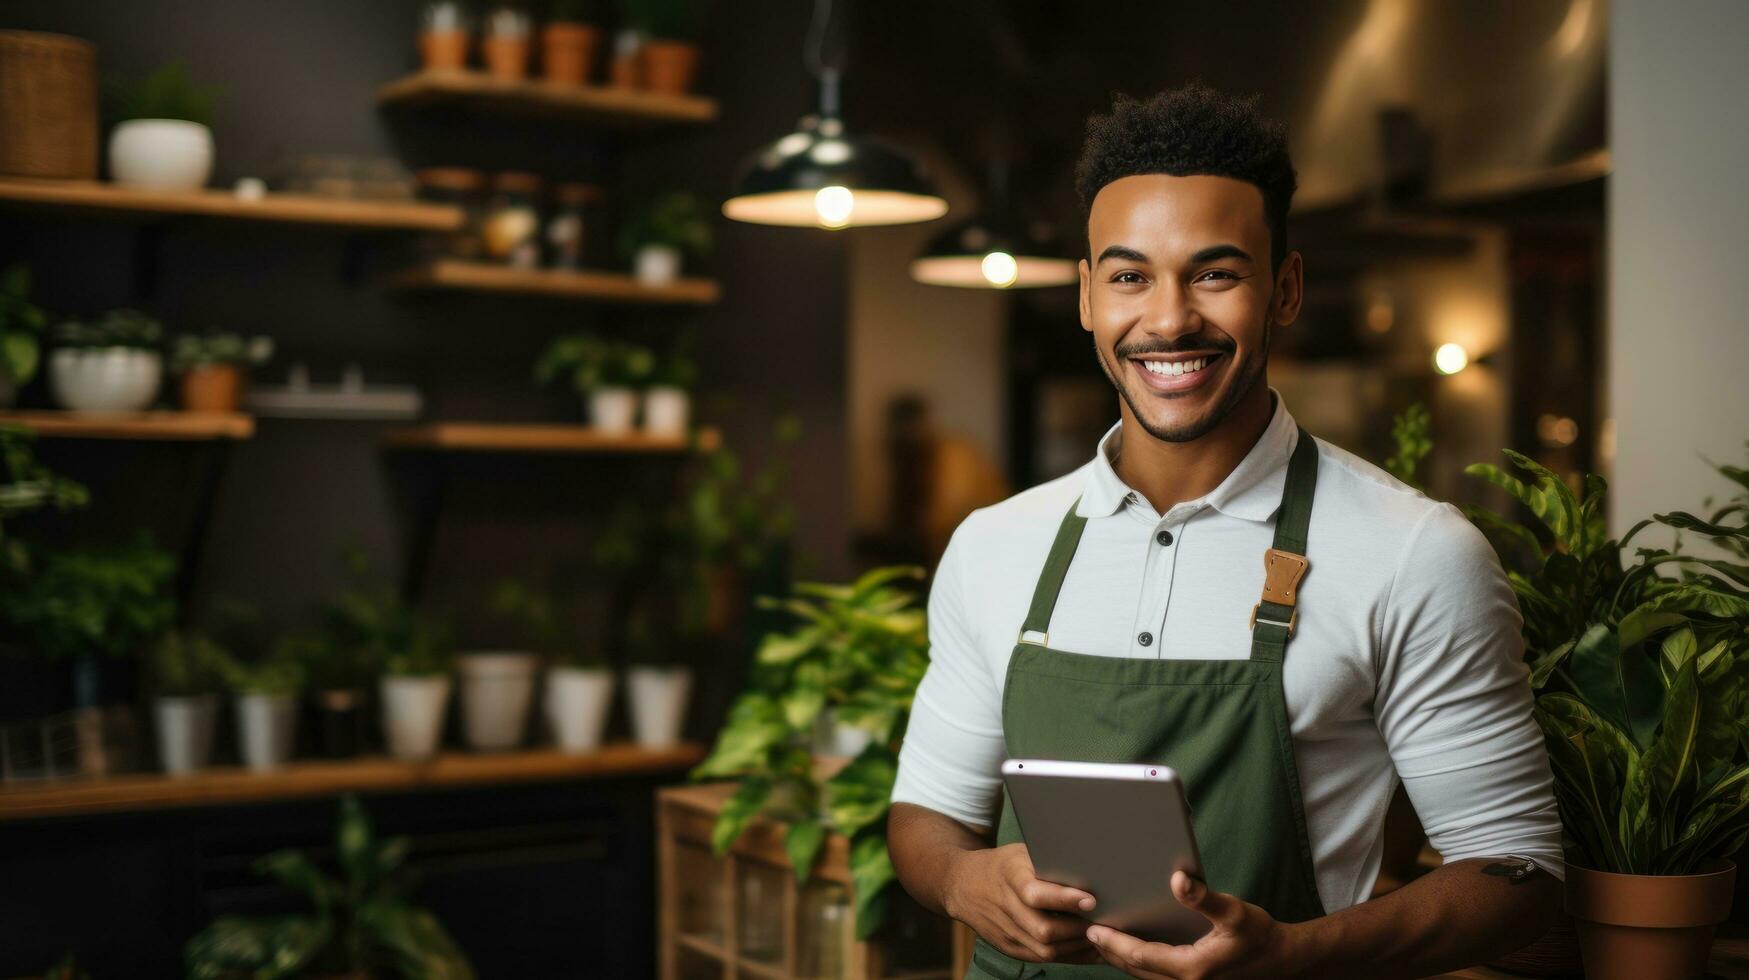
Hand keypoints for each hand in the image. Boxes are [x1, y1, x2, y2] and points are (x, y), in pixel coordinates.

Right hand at [942, 842, 1102, 963]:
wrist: (961, 886)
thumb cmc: (1002, 866)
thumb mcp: (1021, 853)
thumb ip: (1049, 862)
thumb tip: (1091, 866)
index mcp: (1009, 876)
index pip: (1035, 893)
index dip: (1064, 899)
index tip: (1091, 899)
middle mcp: (1005, 907)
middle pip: (1044, 930)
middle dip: (1079, 931)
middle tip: (1106, 925)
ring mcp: (1005, 932)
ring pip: (1046, 950)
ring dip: (1077, 948)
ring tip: (1102, 939)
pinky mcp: (1008, 947)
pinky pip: (1041, 958)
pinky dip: (1068, 956)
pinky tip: (1086, 949)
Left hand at [1085, 871, 1301, 978]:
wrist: (1279, 958)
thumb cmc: (1258, 934)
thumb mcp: (1235, 912)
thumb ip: (1204, 897)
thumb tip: (1178, 880)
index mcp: (1191, 968)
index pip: (1139, 955)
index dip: (1113, 941)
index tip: (1093, 926)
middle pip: (1133, 967)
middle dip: (1108, 948)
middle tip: (1084, 927)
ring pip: (1140, 973)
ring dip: (1119, 955)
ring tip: (1098, 934)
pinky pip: (1151, 972)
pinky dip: (1134, 959)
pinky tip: (1125, 942)